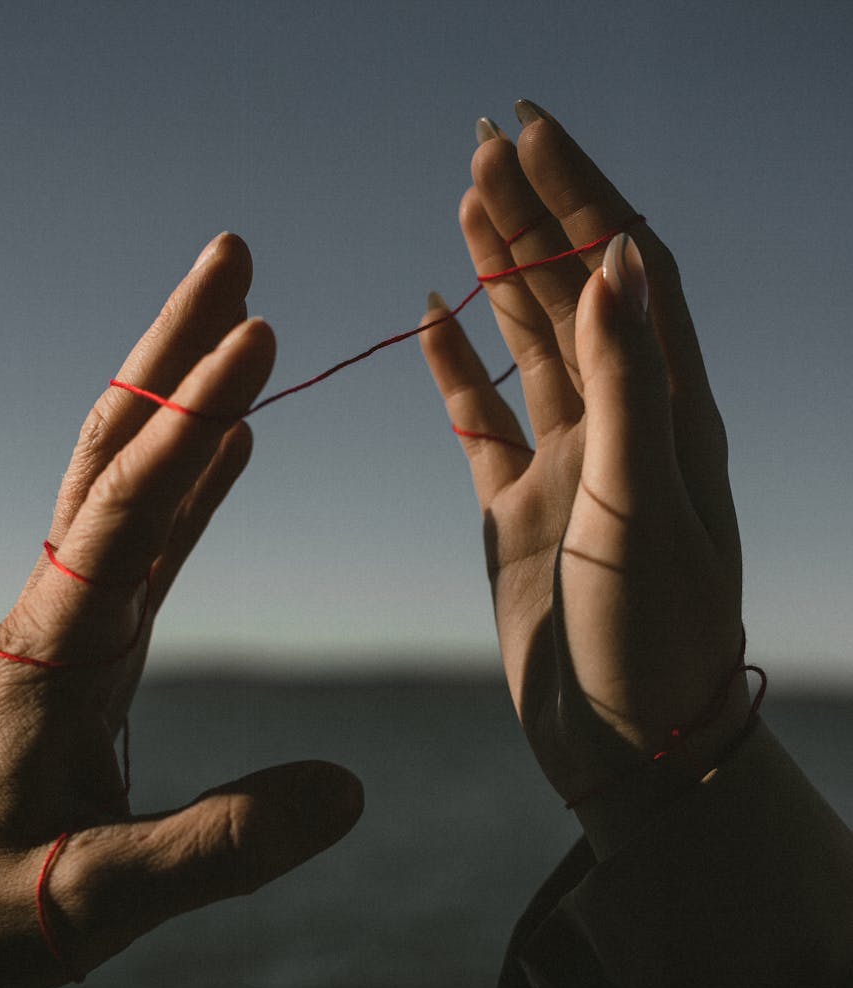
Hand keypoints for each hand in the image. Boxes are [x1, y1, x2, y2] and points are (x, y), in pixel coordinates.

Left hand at [0, 233, 361, 987]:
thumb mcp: (93, 898)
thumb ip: (217, 848)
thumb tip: (347, 794)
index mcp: (55, 649)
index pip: (125, 512)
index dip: (189, 426)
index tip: (255, 341)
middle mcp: (62, 607)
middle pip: (116, 447)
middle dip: (174, 349)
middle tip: (232, 257)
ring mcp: (78, 614)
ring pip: (129, 474)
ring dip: (181, 390)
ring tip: (239, 316)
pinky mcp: (95, 637)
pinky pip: (148, 533)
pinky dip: (191, 474)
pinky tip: (231, 442)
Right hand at [421, 105, 748, 854]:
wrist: (627, 742)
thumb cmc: (652, 637)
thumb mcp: (644, 506)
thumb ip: (629, 385)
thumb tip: (616, 259)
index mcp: (667, 414)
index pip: (626, 274)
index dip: (584, 197)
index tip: (536, 133)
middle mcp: (619, 427)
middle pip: (573, 295)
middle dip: (534, 215)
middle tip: (486, 143)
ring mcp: (567, 467)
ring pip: (528, 349)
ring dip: (498, 276)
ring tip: (466, 202)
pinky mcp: (519, 511)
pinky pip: (482, 424)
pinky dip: (456, 373)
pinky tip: (431, 322)